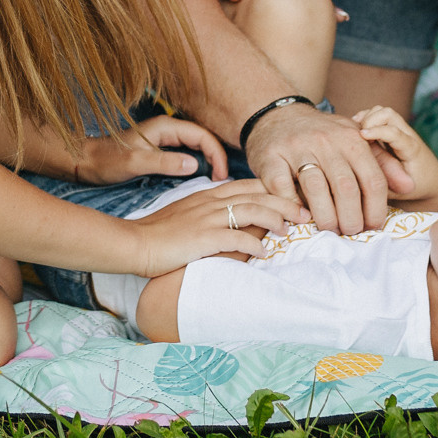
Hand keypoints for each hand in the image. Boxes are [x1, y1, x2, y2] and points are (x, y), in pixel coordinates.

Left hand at [76, 113, 229, 185]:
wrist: (86, 161)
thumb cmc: (107, 161)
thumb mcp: (135, 163)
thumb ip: (164, 162)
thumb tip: (194, 165)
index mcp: (165, 127)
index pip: (202, 136)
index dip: (217, 154)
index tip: (221, 176)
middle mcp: (167, 129)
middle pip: (203, 139)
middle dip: (217, 157)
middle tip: (222, 181)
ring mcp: (164, 138)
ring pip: (197, 146)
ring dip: (210, 160)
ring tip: (215, 181)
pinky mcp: (160, 148)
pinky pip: (187, 152)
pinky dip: (199, 163)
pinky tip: (200, 178)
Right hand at [122, 179, 307, 276]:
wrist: (133, 243)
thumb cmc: (157, 233)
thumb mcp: (185, 215)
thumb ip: (208, 214)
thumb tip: (233, 222)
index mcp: (206, 195)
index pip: (247, 185)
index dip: (273, 190)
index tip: (293, 199)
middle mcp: (210, 202)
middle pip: (256, 195)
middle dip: (284, 202)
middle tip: (305, 214)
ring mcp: (206, 219)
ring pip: (251, 211)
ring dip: (274, 219)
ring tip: (289, 230)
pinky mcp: (202, 238)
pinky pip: (235, 238)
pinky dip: (253, 244)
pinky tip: (263, 252)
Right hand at [245, 102, 413, 234]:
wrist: (276, 115)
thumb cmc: (321, 135)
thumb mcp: (353, 139)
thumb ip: (381, 162)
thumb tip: (408, 185)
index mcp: (351, 138)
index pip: (372, 180)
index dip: (375, 210)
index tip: (372, 227)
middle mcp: (326, 141)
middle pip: (346, 189)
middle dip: (351, 219)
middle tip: (350, 233)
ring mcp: (297, 148)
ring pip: (316, 189)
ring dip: (325, 217)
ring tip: (329, 229)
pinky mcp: (271, 157)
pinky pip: (283, 189)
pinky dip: (292, 207)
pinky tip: (300, 217)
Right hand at [353, 106, 437, 202]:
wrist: (431, 180)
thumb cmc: (414, 187)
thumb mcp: (398, 188)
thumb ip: (382, 177)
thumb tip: (360, 166)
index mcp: (412, 150)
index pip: (395, 133)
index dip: (377, 131)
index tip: (362, 135)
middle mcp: (408, 135)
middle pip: (388, 114)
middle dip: (370, 120)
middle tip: (358, 137)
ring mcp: (401, 129)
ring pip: (382, 111)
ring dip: (367, 118)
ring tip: (356, 134)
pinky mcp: (394, 129)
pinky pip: (378, 115)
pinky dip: (365, 119)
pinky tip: (357, 132)